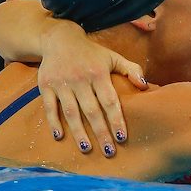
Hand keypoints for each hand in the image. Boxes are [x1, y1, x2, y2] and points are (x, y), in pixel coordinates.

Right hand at [37, 24, 146, 155]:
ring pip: (71, 112)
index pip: (110, 101)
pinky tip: (60, 137)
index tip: (122, 138)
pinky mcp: (46, 86)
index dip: (116, 120)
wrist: (59, 39)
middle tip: (109, 152)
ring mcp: (62, 83)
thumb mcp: (113, 57)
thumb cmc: (92, 53)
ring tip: (87, 149)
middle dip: (101, 132)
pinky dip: (53, 122)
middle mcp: (80, 79)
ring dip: (79, 132)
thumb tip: (145, 86)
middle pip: (92, 111)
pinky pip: (50, 107)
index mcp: (99, 73)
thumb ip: (131, 70)